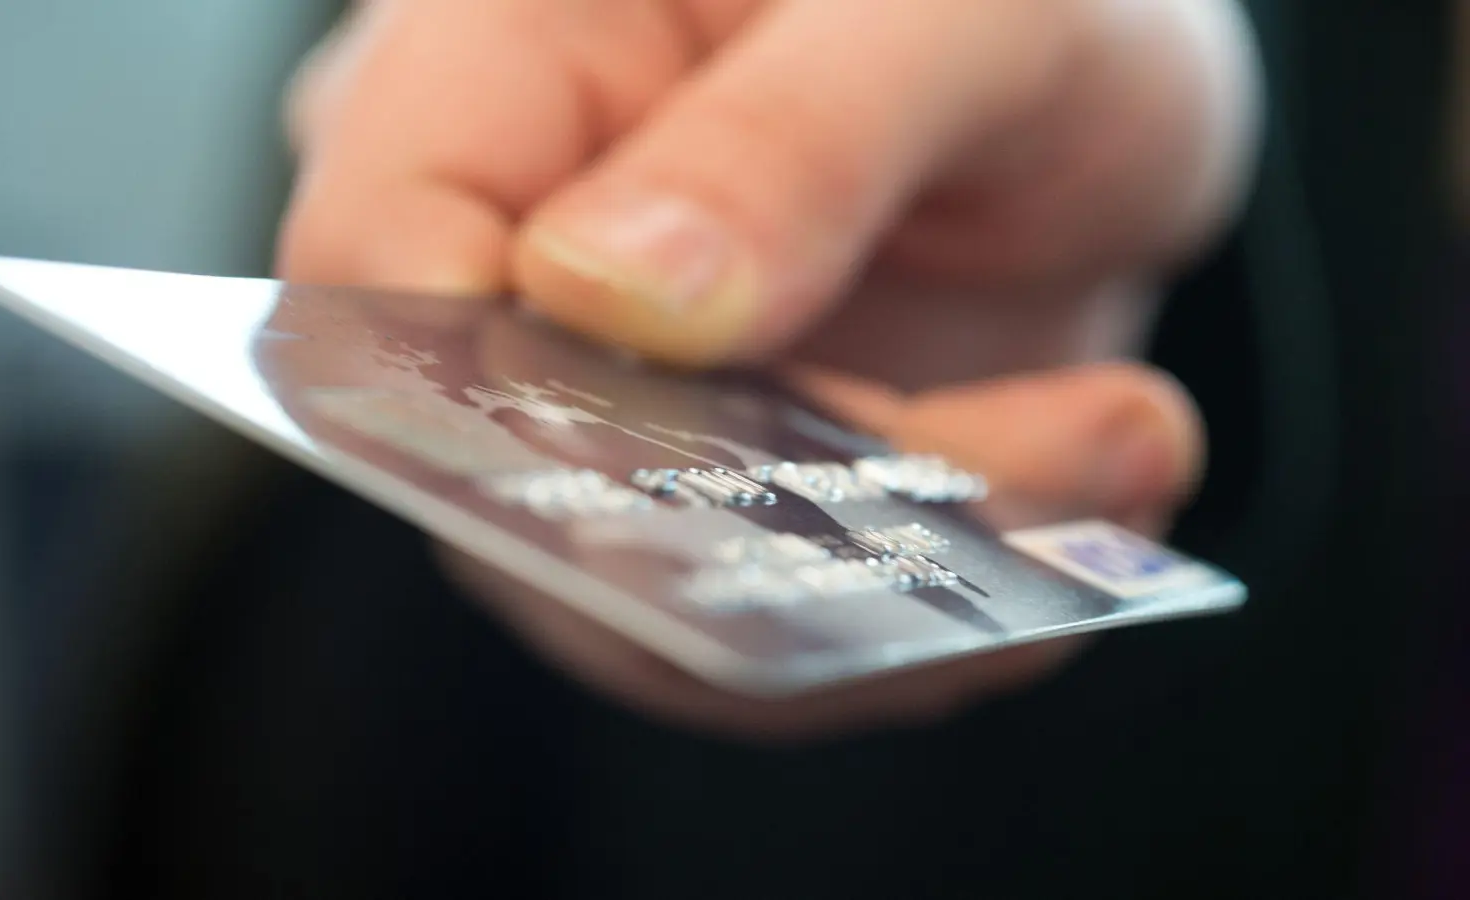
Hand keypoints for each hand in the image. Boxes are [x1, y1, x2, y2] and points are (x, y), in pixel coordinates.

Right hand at [275, 0, 1258, 738]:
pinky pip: (750, 608)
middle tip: (1039, 471)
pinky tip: (1086, 499)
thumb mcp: (965, 3)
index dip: (498, 392)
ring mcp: (605, 384)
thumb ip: (792, 134)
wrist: (1079, 74)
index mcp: (500, 56)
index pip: (376, 256)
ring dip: (882, 576)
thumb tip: (609, 302)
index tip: (734, 447)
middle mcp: (519, 241)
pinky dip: (914, 607)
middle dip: (757, 531)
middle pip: (506, 469)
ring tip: (1112, 455)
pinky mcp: (702, 482)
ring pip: (642, 586)